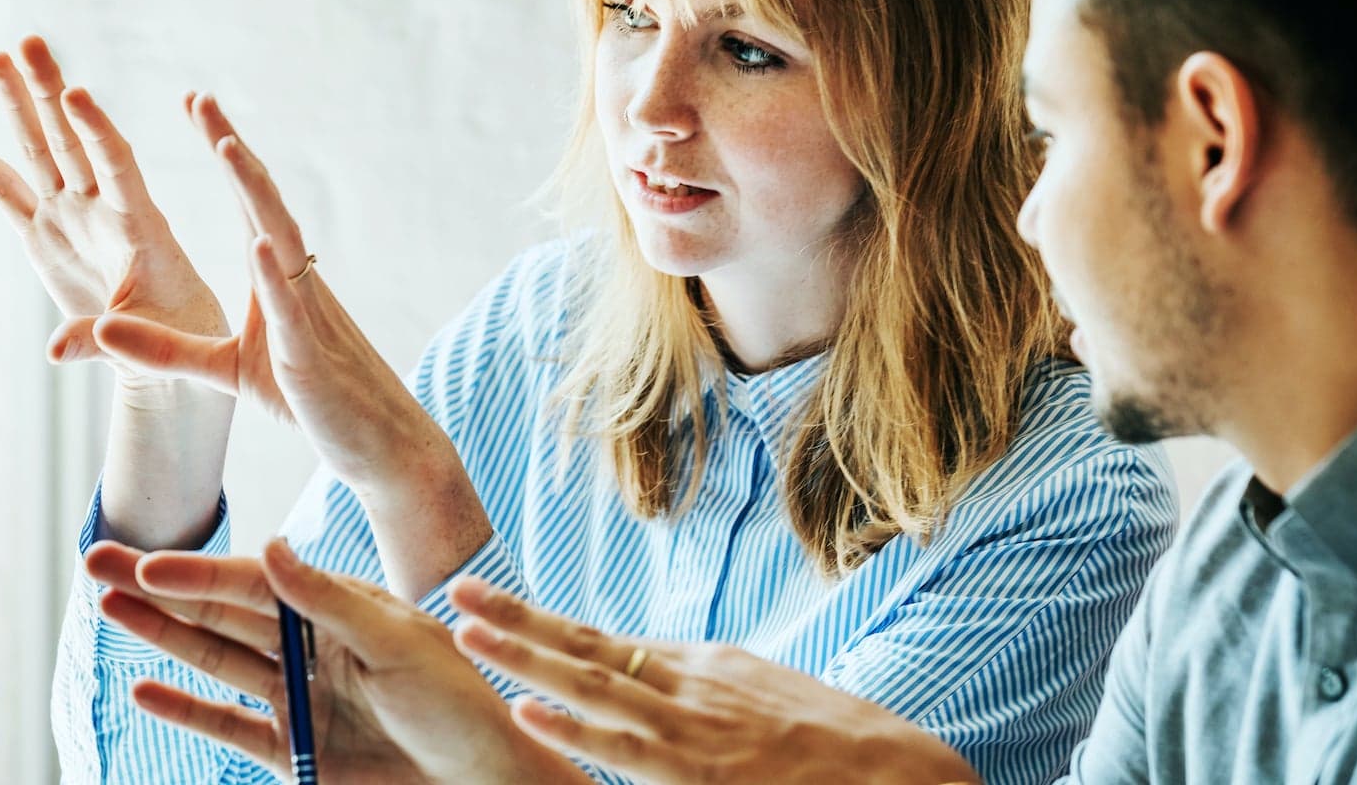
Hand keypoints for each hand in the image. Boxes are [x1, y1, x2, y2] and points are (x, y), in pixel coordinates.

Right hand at [0, 35, 227, 370]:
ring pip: (39, 151)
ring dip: (19, 105)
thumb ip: (101, 340)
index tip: (77, 94)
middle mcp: (101, 209)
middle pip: (71, 140)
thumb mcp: (150, 341)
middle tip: (30, 43)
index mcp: (139, 225)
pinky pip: (5, 191)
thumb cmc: (176, 336)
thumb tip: (55, 354)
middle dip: (50, 92)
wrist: (168, 344)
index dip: (96, 131)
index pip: (116, 165)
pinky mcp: (44, 235)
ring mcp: (69, 216)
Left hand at [84, 96, 490, 595]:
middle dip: (232, 147)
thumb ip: (166, 350)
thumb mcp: (226, 371)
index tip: (197, 104)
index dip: (225, 152)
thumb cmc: (312, 401)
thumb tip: (103, 327)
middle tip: (200, 98)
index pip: (249, 202)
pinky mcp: (310, 357)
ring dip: (254, 193)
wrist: (380, 445)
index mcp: (278, 279)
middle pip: (263, 201)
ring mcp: (308, 314)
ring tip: (226, 146)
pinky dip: (274, 274)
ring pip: (281, 239)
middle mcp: (296, 282)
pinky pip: (292, 309)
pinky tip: (260, 243)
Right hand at [85, 538, 585, 784]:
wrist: (483, 779)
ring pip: (215, 660)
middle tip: (95, 560)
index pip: (254, 583)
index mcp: (339, 607)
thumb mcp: (399, 643)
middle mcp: (312, 645)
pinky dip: (186, 708)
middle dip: (157, 587)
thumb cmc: (459, 702)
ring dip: (161, 635)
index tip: (146, 560)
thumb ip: (329, 600)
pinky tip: (145, 687)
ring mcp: (299, 697)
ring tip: (108, 608)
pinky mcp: (295, 751)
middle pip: (220, 611)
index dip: (199, 572)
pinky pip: (228, 725)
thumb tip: (271, 547)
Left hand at [449, 578, 982, 784]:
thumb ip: (706, 696)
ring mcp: (693, 726)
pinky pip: (625, 747)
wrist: (900, 773)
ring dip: (523, 659)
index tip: (487, 600)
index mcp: (700, 667)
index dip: (540, 622)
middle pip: (584, 646)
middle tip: (456, 591)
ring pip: (591, 685)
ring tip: (467, 634)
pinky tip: (528, 710)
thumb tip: (659, 693)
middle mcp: (689, 684)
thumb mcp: (763, 702)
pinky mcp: (701, 772)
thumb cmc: (837, 749)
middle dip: (515, 621)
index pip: (600, 640)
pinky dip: (573, 726)